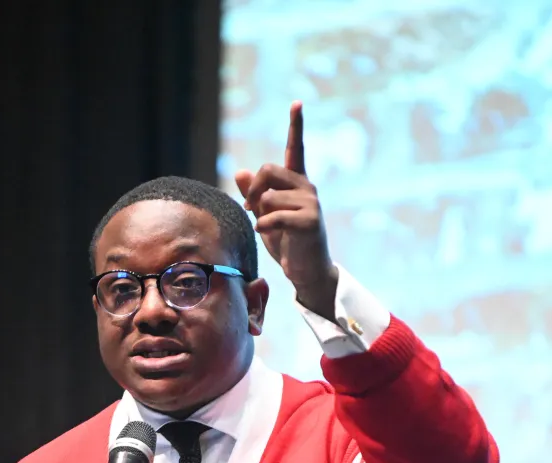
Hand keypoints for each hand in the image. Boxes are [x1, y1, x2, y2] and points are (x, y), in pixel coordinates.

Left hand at [235, 101, 337, 320]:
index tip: (297, 102)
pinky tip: (266, 232)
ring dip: (260, 214)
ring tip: (266, 227)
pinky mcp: (310, 221)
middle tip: (250, 208)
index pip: (295, 149)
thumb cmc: (286, 243)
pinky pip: (275, 216)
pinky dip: (264, 226)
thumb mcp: (265, 216)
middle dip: (253, 189)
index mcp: (296, 183)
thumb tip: (240, 171)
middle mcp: (307, 187)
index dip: (295, 126)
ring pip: (269, 197)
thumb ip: (254, 195)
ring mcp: (311, 203)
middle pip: (269, 170)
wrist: (306, 270)